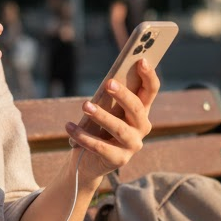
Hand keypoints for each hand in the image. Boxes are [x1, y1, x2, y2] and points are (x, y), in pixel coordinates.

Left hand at [64, 57, 157, 185]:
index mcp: (141, 111)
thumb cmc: (97, 127)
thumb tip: (109, 80)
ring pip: (120, 128)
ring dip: (101, 116)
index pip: (151, 91)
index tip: (141, 60)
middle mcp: (141, 128)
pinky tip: (69, 127)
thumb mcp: (105, 110)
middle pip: (136, 108)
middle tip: (108, 83)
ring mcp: (132, 145)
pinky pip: (100, 147)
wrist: (88, 160)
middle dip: (123, 95)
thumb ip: (110, 97)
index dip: (149, 76)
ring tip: (85, 105)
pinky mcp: (119, 160)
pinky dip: (83, 136)